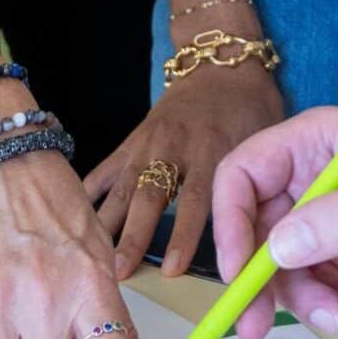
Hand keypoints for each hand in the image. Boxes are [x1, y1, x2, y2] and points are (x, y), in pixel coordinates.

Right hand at [85, 55, 283, 281]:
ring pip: (124, 186)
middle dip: (133, 237)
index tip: (172, 270)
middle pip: (150, 197)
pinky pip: (107, 168)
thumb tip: (250, 239)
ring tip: (92, 255)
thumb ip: (252, 186)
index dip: (183, 236)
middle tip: (118, 272)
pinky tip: (75, 218)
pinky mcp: (133, 140)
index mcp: (213, 151)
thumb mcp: (262, 143)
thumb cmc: (250, 110)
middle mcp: (176, 148)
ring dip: (108, 223)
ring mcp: (149, 143)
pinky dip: (90, 193)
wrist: (223, 66)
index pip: (195, 201)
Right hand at [211, 96, 337, 338]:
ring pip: (285, 269)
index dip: (230, 223)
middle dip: (258, 281)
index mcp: (313, 143)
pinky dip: (334, 305)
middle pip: (254, 232)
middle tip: (258, 326)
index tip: (239, 271)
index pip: (244, 176)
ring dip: (307, 301)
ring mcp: (326, 218)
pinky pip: (318, 286)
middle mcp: (310, 179)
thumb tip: (280, 247)